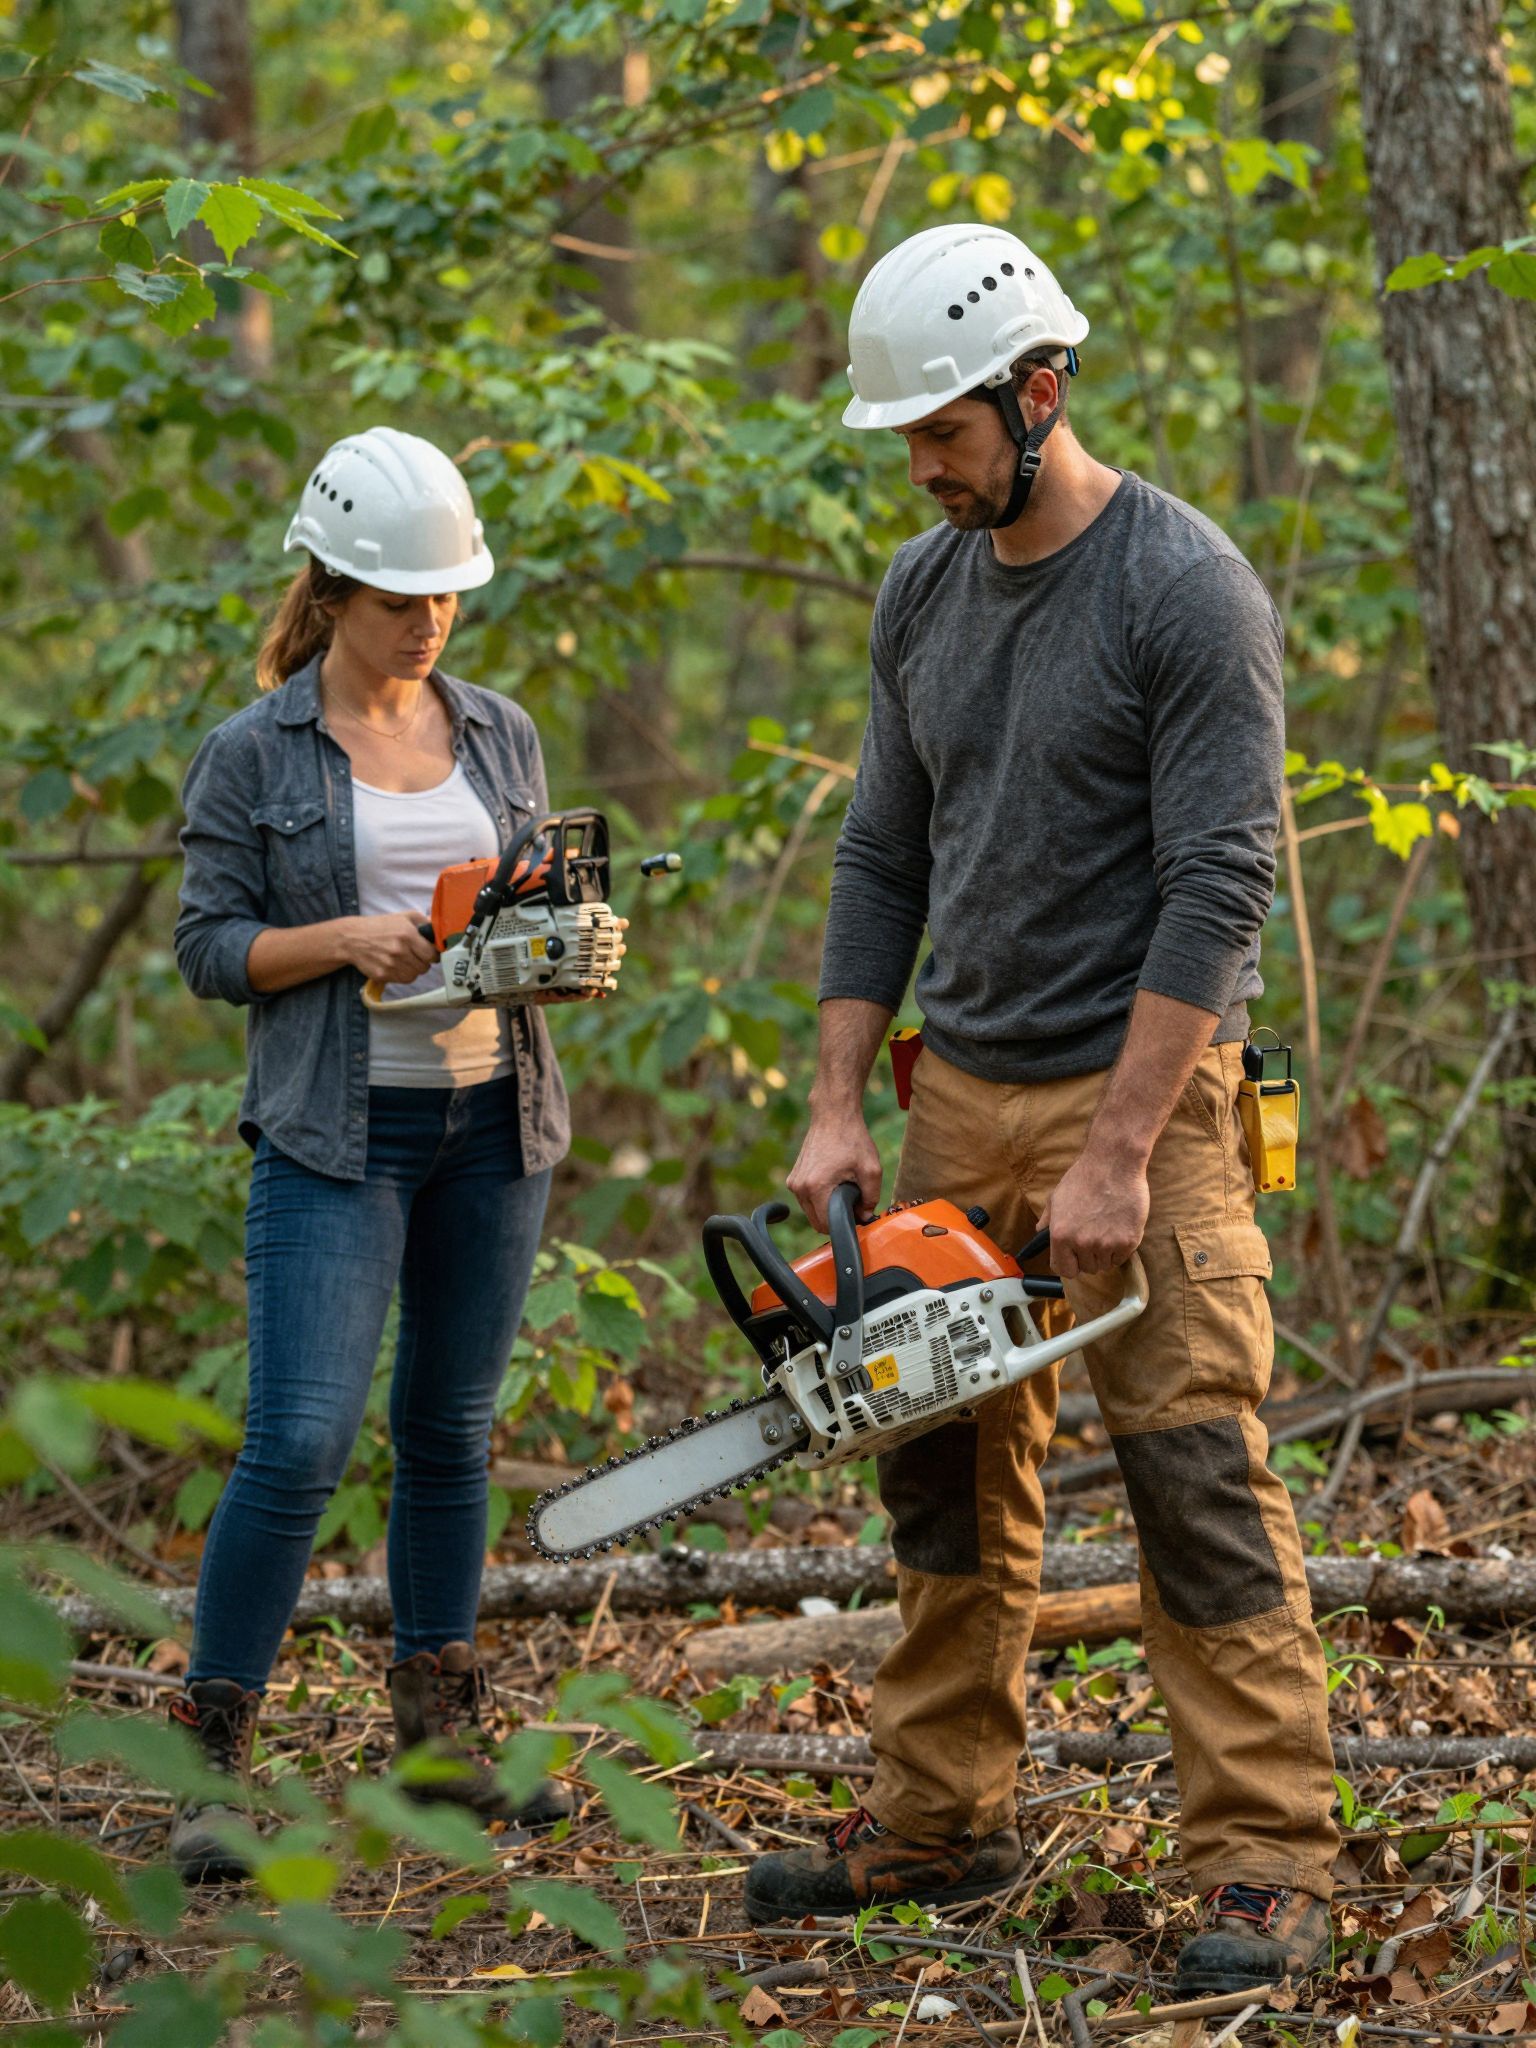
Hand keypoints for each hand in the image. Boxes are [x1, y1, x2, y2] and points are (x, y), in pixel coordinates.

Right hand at [339, 912, 436, 983]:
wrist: (352, 939)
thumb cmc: (379, 926)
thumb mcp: (403, 917)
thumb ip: (425, 922)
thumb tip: (441, 932)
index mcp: (407, 935)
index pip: (432, 954)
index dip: (433, 954)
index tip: (429, 952)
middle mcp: (400, 951)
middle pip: (425, 967)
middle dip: (422, 962)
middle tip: (414, 955)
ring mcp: (391, 965)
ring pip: (415, 975)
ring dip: (413, 969)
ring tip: (404, 960)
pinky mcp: (383, 975)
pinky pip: (402, 980)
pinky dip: (402, 975)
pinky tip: (395, 965)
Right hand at [786, 1110, 881, 1234]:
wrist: (833, 1115)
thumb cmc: (852, 1138)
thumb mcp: (871, 1169)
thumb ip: (871, 1198)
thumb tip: (864, 1216)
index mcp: (816, 1188)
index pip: (826, 1226)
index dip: (844, 1224)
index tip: (856, 1213)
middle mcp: (799, 1188)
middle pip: (816, 1222)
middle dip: (835, 1217)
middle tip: (852, 1199)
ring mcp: (794, 1182)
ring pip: (810, 1211)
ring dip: (826, 1207)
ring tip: (842, 1187)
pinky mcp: (793, 1177)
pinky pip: (807, 1199)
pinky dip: (819, 1197)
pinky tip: (833, 1181)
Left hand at [1037, 1143, 1149, 1280]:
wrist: (1114, 1164)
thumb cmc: (1084, 1177)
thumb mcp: (1057, 1197)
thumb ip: (1048, 1218)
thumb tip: (1039, 1231)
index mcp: (1061, 1235)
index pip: (1064, 1270)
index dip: (1069, 1264)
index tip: (1075, 1258)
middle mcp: (1082, 1243)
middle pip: (1087, 1268)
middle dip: (1089, 1256)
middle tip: (1094, 1235)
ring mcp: (1106, 1244)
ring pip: (1105, 1264)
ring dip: (1105, 1253)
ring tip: (1107, 1228)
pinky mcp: (1128, 1241)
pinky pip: (1122, 1258)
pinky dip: (1121, 1248)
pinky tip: (1119, 1228)